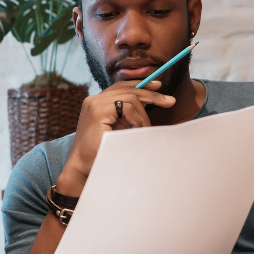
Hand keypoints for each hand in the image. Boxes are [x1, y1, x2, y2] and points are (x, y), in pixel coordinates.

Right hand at [56, 80, 176, 195]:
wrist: (84, 167)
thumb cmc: (101, 152)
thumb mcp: (117, 128)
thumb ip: (126, 115)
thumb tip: (148, 103)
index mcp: (96, 103)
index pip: (121, 86)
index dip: (141, 85)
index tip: (158, 87)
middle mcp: (94, 100)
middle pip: (128, 89)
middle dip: (151, 95)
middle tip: (170, 102)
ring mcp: (94, 104)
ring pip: (131, 98)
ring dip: (143, 115)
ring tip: (145, 130)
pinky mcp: (98, 111)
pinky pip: (127, 107)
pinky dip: (137, 119)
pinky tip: (136, 130)